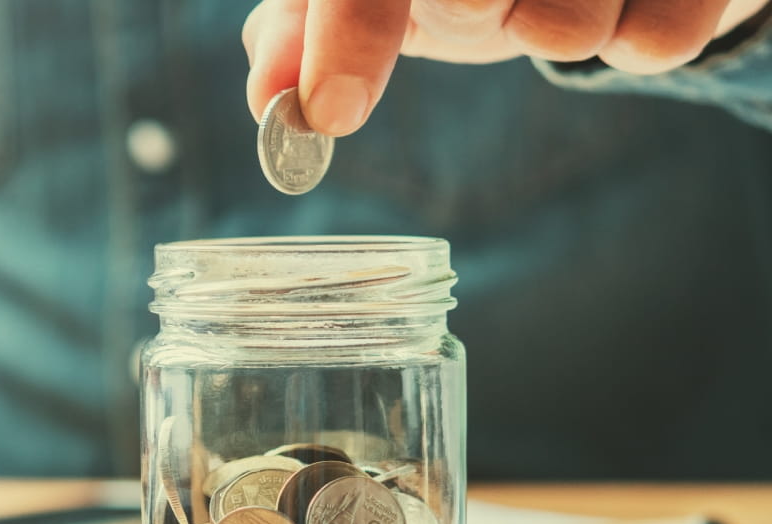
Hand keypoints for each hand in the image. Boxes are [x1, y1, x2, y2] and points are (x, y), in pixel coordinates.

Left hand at [244, 0, 771, 134]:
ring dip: (555, 28)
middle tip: (478, 2)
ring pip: (569, 17)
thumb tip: (269, 99)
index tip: (332, 111)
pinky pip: (655, 38)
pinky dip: (633, 40)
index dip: (346, 32)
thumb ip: (309, 31)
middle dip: (469, 10)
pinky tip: (624, 2)